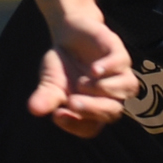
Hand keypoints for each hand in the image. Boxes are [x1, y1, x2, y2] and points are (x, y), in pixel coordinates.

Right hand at [26, 14, 137, 137]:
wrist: (69, 34)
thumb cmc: (62, 66)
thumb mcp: (50, 83)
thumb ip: (46, 97)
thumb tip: (34, 110)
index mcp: (94, 109)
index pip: (90, 128)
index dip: (76, 125)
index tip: (58, 114)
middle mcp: (111, 95)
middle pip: (112, 112)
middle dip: (93, 109)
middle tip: (72, 102)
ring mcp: (119, 73)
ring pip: (128, 88)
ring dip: (105, 89)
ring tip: (82, 83)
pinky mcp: (118, 52)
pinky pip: (122, 63)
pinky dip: (110, 67)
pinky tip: (95, 70)